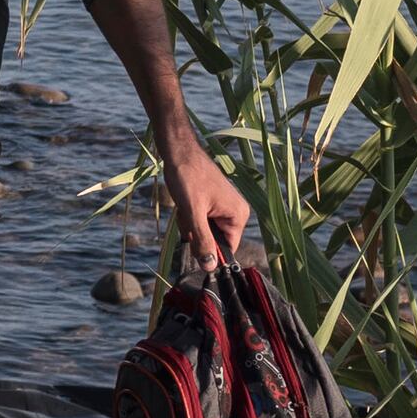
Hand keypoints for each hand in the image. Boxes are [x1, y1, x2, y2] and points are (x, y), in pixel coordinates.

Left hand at [156, 131, 249, 271]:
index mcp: (238, 216)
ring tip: (185, 205)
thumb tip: (210, 267)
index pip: (228, 249)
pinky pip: (198, 219)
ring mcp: (223, 207)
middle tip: (187, 216)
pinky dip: (188, 215)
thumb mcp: (193, 213)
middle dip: (195, 232)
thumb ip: (202, 241)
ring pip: (203, 230)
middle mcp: (235, 212)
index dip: (209, 252)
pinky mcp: (211, 202)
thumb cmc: (187, 177)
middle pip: (213, 240)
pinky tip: (184, 202)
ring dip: (189, 223)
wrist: (177, 150)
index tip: (193, 246)